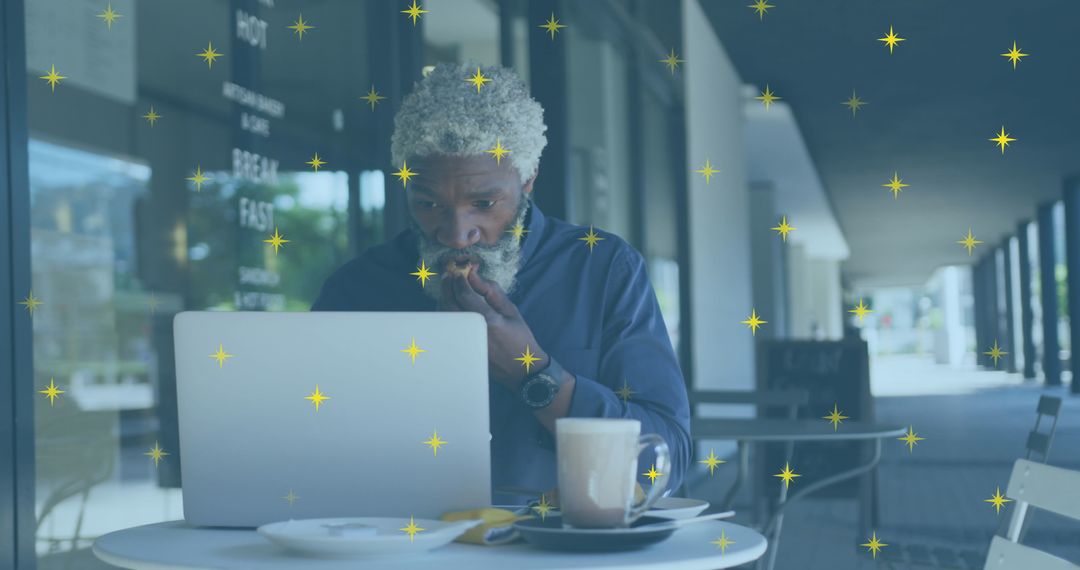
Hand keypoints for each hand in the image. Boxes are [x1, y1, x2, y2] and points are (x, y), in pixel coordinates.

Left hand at [438, 269, 547, 388]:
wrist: (521, 369)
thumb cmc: (520, 338)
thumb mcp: (510, 310)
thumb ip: (491, 291)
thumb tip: (474, 275)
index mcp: (488, 320)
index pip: (465, 295)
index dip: (459, 280)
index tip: (460, 272)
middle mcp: (473, 331)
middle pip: (450, 304)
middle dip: (447, 286)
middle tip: (448, 275)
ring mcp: (465, 341)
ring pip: (445, 316)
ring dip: (443, 299)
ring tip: (448, 288)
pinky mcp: (461, 348)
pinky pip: (447, 327)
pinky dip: (445, 313)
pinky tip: (449, 306)